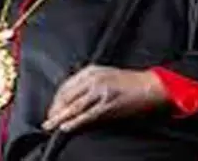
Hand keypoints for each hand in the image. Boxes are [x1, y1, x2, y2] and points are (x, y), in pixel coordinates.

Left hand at [42, 65, 166, 132]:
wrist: (150, 86)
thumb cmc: (129, 82)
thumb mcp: (105, 74)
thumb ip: (88, 82)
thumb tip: (71, 98)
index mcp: (91, 71)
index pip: (66, 86)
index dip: (56, 99)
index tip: (51, 109)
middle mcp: (94, 78)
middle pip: (67, 96)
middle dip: (55, 109)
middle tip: (47, 120)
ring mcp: (100, 91)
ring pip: (74, 106)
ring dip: (59, 117)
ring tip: (49, 126)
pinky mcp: (108, 104)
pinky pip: (87, 115)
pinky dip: (74, 122)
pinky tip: (65, 127)